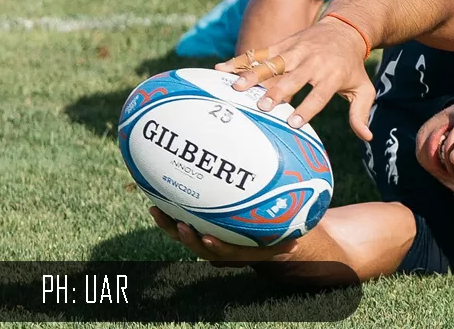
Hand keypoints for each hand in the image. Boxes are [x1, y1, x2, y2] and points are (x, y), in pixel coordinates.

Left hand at [149, 207, 294, 265]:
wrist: (265, 241)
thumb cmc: (277, 235)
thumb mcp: (285, 238)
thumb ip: (287, 240)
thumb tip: (297, 241)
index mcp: (242, 253)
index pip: (227, 254)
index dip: (217, 247)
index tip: (208, 238)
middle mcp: (222, 250)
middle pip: (200, 247)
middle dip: (187, 238)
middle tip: (180, 225)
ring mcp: (209, 240)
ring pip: (186, 237)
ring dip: (170, 226)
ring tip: (156, 210)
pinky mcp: (200, 229)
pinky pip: (182, 224)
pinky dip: (170, 214)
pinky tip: (158, 199)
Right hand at [215, 17, 375, 140]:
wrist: (346, 28)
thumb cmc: (352, 66)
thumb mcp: (363, 88)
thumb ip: (361, 113)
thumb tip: (366, 137)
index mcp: (332, 75)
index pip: (319, 94)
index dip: (307, 108)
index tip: (293, 123)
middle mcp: (312, 62)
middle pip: (292, 79)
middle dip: (277, 92)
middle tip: (261, 106)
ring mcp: (296, 51)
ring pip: (272, 63)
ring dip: (253, 76)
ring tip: (235, 88)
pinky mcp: (283, 44)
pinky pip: (260, 53)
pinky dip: (241, 60)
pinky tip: (221, 70)